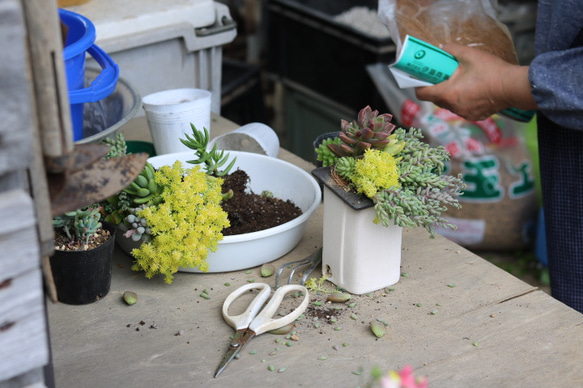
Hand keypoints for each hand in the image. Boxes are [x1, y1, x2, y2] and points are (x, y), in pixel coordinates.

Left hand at [415, 43, 532, 120]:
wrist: (513, 87)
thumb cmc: (491, 71)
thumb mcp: (470, 55)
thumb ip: (453, 50)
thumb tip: (444, 48)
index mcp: (448, 94)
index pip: (422, 94)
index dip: (419, 86)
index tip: (423, 78)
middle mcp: (453, 107)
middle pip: (436, 99)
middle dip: (438, 88)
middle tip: (444, 76)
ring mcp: (464, 113)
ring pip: (450, 105)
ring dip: (452, 95)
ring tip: (462, 82)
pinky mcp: (475, 116)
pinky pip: (463, 109)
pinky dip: (464, 101)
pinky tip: (474, 91)